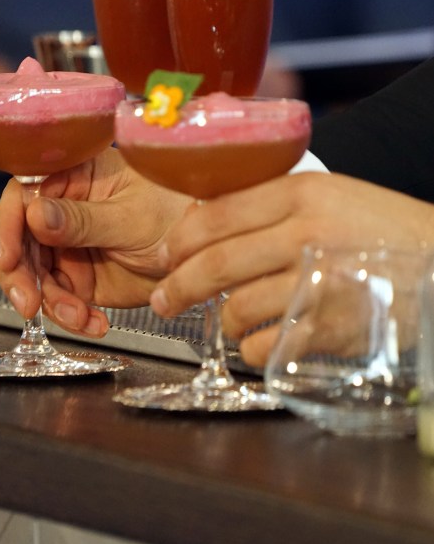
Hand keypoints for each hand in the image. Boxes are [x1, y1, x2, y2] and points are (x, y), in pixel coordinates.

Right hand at [0, 147, 188, 336]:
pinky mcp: (79, 277)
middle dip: (21, 275)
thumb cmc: (179, 212)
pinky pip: (59, 300)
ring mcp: (69, 245)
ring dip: (51, 302)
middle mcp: (64, 208)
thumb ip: (82, 220)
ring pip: (35, 275)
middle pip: (19, 239)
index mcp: (75, 176)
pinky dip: (71, 316)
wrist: (206, 254)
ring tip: (80, 316)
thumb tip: (34, 214)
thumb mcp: (130, 218)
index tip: (7, 256)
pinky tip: (93, 322)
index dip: (8, 224)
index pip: (24, 194)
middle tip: (31, 303)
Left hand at [149, 172, 433, 366]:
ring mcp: (319, 283)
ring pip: (238, 309)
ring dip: (223, 321)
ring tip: (231, 320)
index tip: (162, 256)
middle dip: (177, 286)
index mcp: (303, 192)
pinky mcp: (333, 328)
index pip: (217, 214)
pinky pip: (266, 348)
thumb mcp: (332, 195)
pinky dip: (252, 350)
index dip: (178, 239)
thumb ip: (273, 203)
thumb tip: (203, 219)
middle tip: (162, 301)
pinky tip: (261, 343)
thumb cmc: (382, 231)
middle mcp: (307, 234)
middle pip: (217, 263)